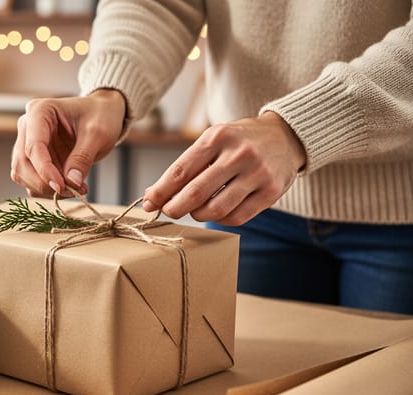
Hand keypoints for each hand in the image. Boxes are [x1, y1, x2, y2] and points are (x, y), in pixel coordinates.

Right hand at [10, 89, 125, 197]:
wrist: (103, 114)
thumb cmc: (100, 115)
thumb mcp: (98, 133)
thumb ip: (83, 157)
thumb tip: (71, 182)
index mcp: (40, 111)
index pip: (33, 146)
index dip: (44, 170)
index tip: (61, 186)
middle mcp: (28, 126)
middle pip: (22, 163)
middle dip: (44, 183)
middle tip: (71, 191)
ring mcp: (28, 143)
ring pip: (23, 175)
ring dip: (45, 188)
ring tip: (75, 188)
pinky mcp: (33, 159)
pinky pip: (32, 181)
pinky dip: (48, 190)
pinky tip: (70, 187)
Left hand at [142, 112, 306, 225]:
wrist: (285, 136)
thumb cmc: (238, 142)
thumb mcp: (212, 141)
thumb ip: (185, 166)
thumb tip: (152, 196)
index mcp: (217, 137)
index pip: (180, 171)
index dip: (160, 192)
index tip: (149, 203)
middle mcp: (239, 154)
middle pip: (195, 193)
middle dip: (175, 208)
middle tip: (169, 211)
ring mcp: (258, 173)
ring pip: (215, 209)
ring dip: (197, 215)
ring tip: (194, 209)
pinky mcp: (271, 192)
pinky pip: (236, 218)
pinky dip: (220, 219)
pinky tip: (216, 211)